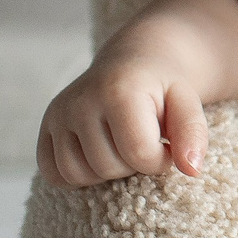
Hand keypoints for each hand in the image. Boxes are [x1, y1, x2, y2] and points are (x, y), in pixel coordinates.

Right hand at [36, 46, 206, 187]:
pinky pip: (54, 175)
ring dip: (106, 171)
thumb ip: (192, 133)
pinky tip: (98, 153)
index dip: (160, 161)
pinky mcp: (44, 127)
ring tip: (121, 145)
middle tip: (143, 140)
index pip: (140, 154)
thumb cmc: (163, 87)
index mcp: (118, 90)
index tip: (167, 146)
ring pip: (78, 175)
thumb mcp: (187, 102)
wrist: (134, 62)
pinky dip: (77, 174)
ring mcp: (58, 114)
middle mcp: (80, 100)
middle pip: (108, 168)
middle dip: (133, 164)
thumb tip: (192, 170)